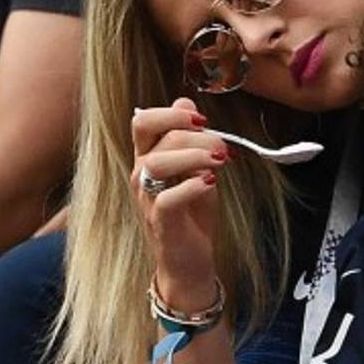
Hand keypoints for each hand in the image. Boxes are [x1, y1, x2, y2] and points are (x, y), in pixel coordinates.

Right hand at [131, 98, 228, 302]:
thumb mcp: (197, 169)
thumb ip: (192, 138)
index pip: (143, 120)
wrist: (190, 261)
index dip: (171, 112)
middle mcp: (141, 174)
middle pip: (151, 133)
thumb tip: (187, 102)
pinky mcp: (159, 222)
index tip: (203, 120)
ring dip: (193, 155)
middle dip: (192, 133)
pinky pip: (166, 199)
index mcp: (148, 157)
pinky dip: (191, 186)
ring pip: (155, 162)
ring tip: (220, 162)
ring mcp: (146, 198)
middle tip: (221, 148)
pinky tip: (210, 183)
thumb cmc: (193, 214)